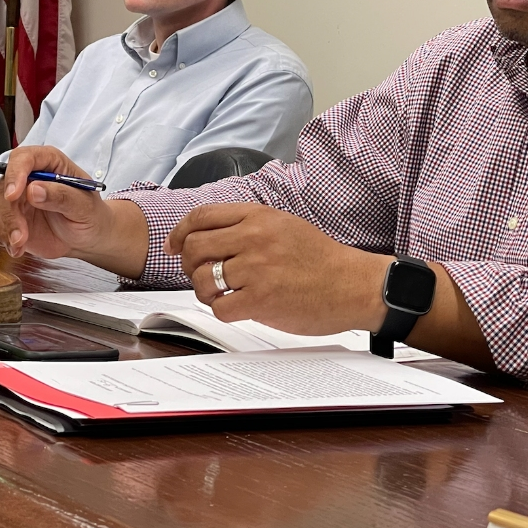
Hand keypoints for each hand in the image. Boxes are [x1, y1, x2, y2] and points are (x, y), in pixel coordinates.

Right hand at [0, 146, 145, 274]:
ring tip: (20, 243)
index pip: (23, 158)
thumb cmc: (90, 216)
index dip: (15, 174)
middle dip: (9, 214)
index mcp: (49, 162)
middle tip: (20, 235)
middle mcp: (28, 176)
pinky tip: (15, 245)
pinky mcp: (6, 214)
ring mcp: (15, 195)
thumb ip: (62, 196)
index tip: (14, 195)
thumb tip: (34, 189)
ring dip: (2, 227)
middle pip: (2, 185)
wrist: (87, 237)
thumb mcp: (84, 206)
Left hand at [166, 203, 390, 334]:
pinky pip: (219, 307)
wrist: (352, 285)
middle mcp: (254, 239)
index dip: (180, 232)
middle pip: (194, 248)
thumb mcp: (284, 226)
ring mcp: (257, 269)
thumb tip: (206, 236)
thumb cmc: (321, 259)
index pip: (201, 217)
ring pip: (202, 280)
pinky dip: (223, 310)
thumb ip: (247, 226)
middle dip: (189, 265)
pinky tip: (238, 307)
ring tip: (221, 294)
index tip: (174, 246)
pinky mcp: (261, 300)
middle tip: (201, 274)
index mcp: (259, 217)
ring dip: (205, 291)